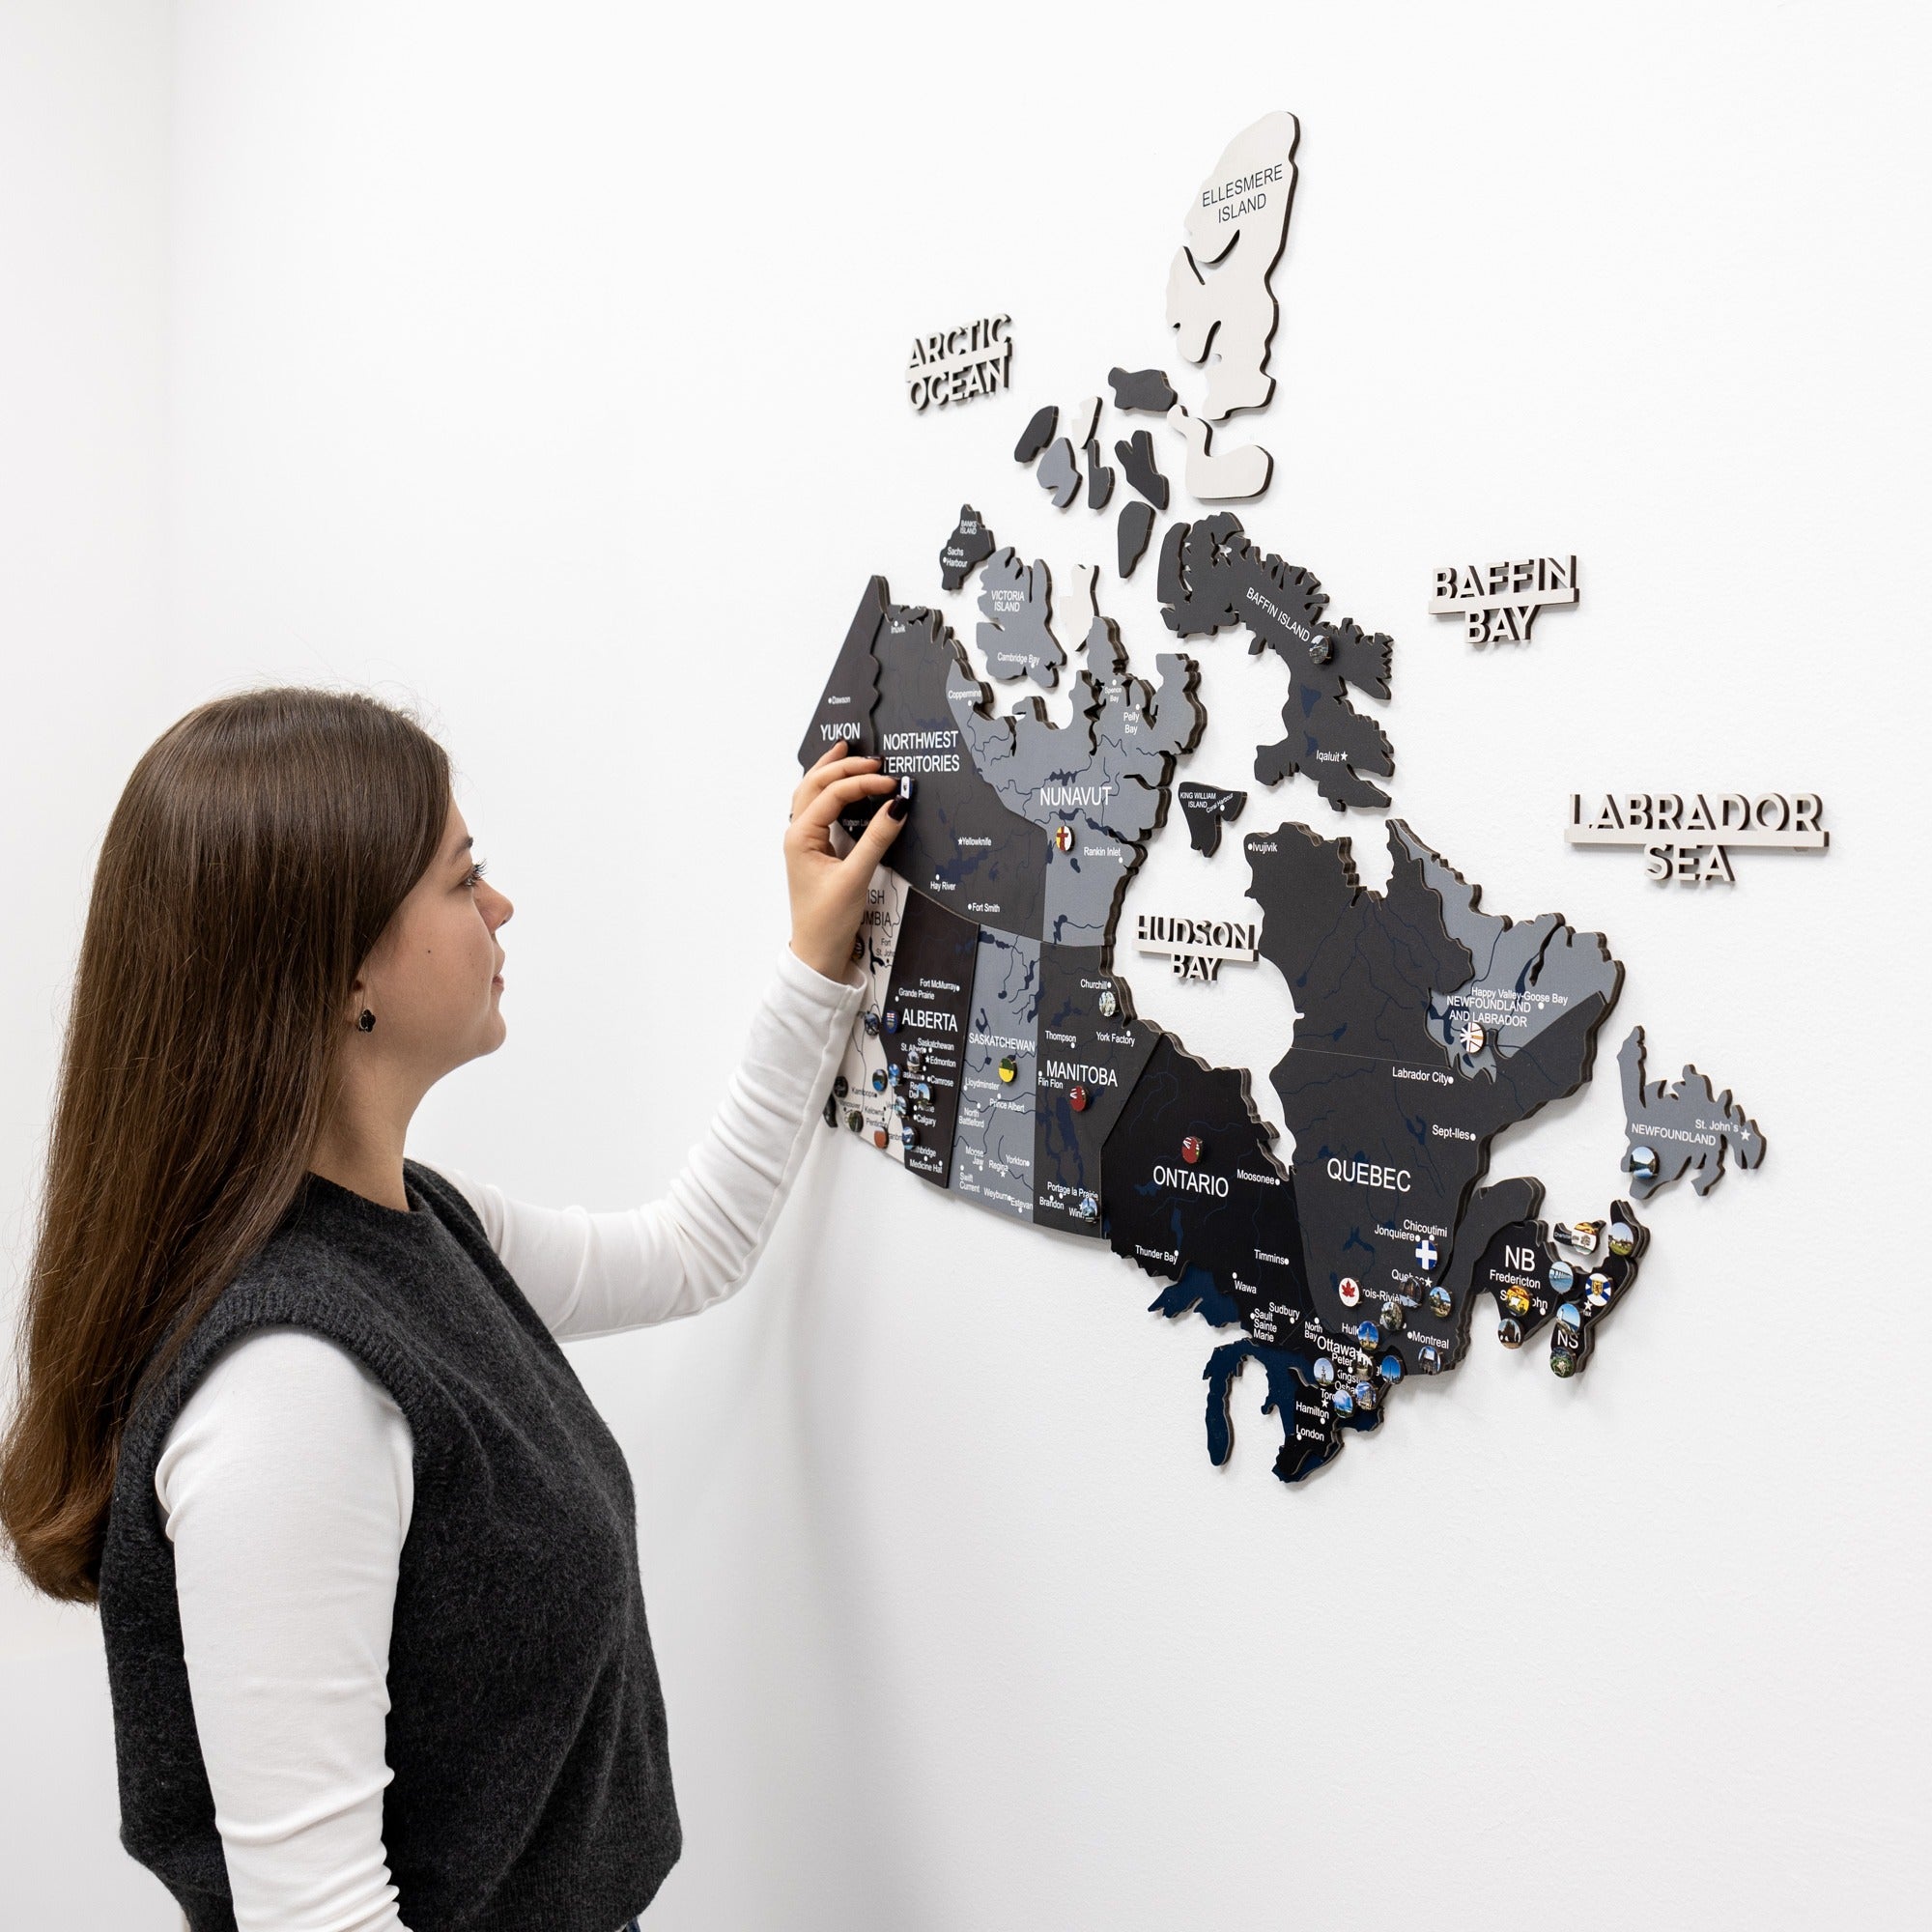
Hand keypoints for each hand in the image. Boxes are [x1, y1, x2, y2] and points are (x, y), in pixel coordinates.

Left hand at [783, 741, 906, 980]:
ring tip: (845, 751)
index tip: (892, 783)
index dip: (862, 783)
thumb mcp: (856, 877)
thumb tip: (899, 806)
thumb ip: (877, 838)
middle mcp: (797, 834)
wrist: (816, 952)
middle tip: (872, 758)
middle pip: (815, 785)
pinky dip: (829, 791)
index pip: (833, 794)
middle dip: (842, 766)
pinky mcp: (814, 850)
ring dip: (828, 771)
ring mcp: (803, 841)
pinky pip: (817, 809)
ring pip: (811, 793)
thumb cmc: (828, 920)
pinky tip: (840, 786)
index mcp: (800, 837)